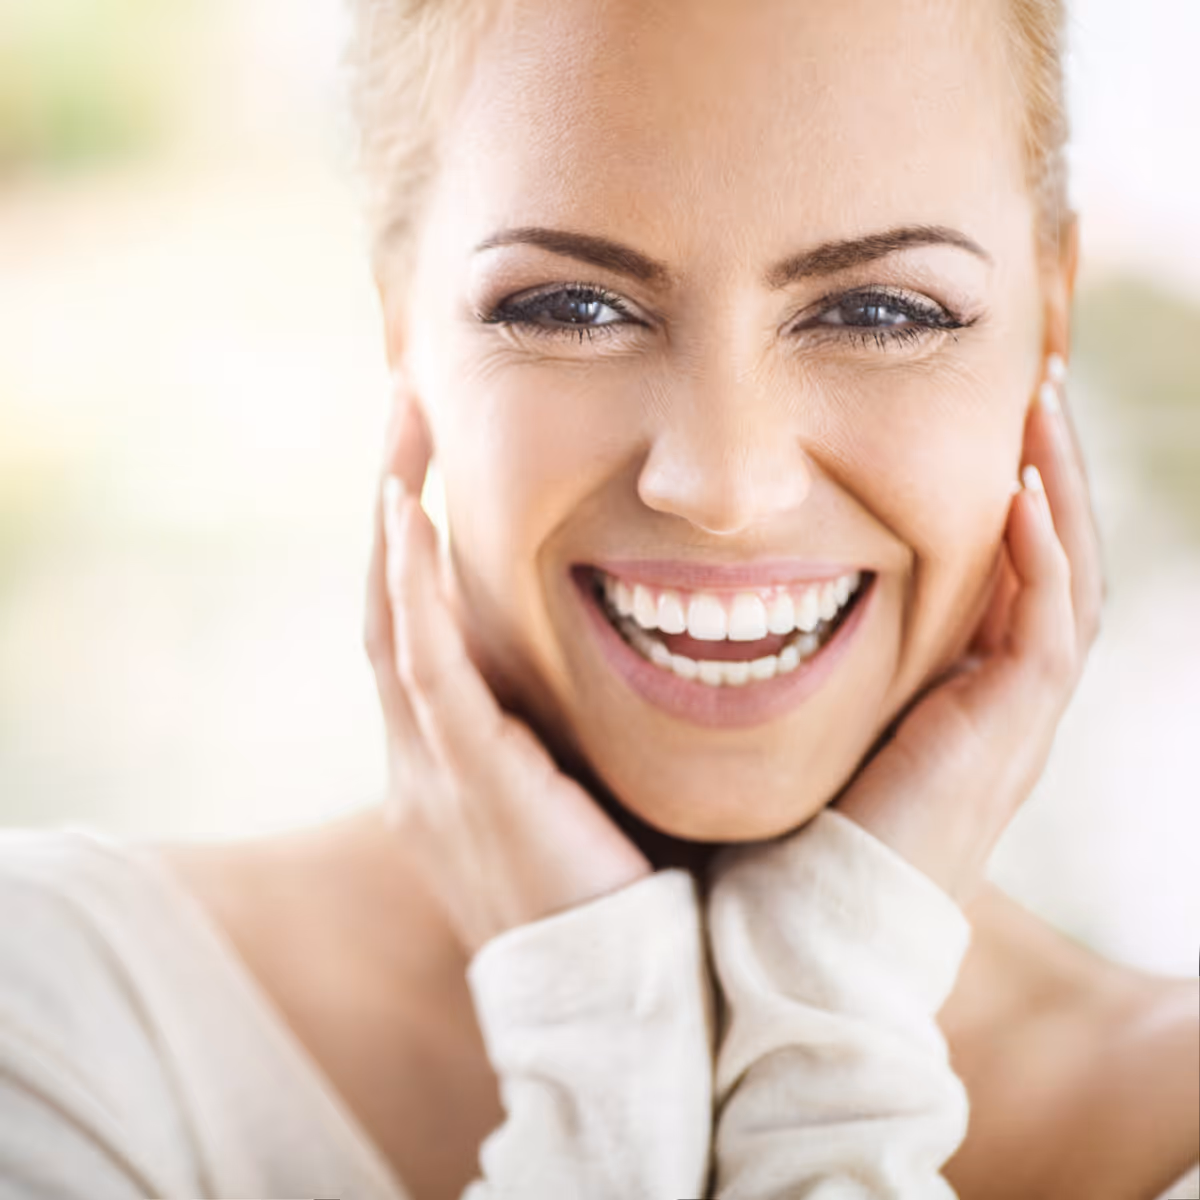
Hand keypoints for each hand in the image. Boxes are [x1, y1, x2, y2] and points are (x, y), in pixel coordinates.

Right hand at [362, 391, 650, 956]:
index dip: (418, 541)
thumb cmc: (624, 898)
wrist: (618, 1006)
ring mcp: (431, 768)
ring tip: (404, 423)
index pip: (421, 626)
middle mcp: (423, 755)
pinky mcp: (465, 780)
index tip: (438, 456)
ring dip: (395, 519)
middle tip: (407, 403)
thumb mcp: (591, 790)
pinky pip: (423, 666)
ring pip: (393, 618)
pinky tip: (410, 515)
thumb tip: (655, 652)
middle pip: (389, 603)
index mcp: (456, 756)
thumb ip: (588, 724)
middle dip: (395, 502)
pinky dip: (411, 590)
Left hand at [835, 361, 1104, 904]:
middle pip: (1059, 558)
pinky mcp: (1012, 731)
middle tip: (1037, 389)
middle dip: (1052, 471)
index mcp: (970, 683)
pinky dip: (1042, 559)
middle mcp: (1009, 692)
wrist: (825, 911)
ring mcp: (1019, 713)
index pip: (1014, 568)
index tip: (989, 420)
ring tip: (1042, 411)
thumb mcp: (830, 703)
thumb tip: (768, 579)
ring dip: (1060, 492)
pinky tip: (1019, 497)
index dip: (1014, 493)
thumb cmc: (811, 812)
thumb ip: (832, 647)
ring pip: (1070, 578)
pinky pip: (1049, 627)